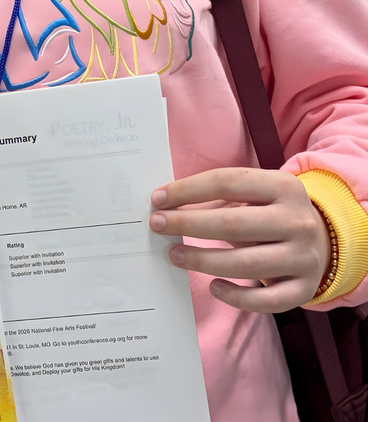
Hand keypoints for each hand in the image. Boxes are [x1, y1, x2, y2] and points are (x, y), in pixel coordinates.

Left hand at [149, 168, 330, 312]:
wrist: (325, 239)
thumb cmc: (273, 211)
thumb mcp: (258, 192)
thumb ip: (221, 195)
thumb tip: (168, 204)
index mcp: (283, 186)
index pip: (227, 182)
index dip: (188, 190)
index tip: (158, 199)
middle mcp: (297, 221)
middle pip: (232, 224)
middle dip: (187, 224)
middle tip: (157, 226)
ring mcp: (304, 258)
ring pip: (246, 264)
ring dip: (203, 260)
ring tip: (174, 255)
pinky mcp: (304, 289)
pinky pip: (266, 300)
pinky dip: (237, 297)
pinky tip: (213, 287)